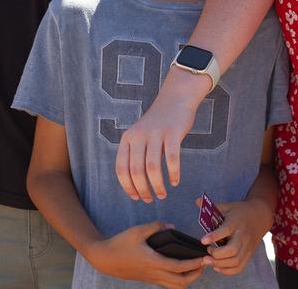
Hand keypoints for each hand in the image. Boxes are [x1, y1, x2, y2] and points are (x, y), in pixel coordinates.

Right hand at [85, 221, 204, 288]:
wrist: (105, 259)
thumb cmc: (120, 243)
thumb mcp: (137, 231)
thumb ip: (156, 226)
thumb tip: (172, 226)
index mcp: (153, 261)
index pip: (179, 267)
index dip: (194, 264)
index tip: (204, 259)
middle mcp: (154, 273)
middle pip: (181, 282)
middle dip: (196, 275)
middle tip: (204, 264)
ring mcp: (152, 278)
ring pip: (175, 286)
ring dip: (188, 279)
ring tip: (194, 268)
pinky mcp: (149, 279)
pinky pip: (168, 284)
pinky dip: (178, 280)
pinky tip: (180, 269)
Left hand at [115, 70, 207, 201]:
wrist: (175, 98)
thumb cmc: (158, 123)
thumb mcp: (140, 135)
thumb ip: (136, 155)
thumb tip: (136, 185)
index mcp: (127, 138)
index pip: (121, 168)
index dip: (127, 186)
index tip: (136, 198)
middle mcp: (138, 135)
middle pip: (136, 170)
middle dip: (142, 189)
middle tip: (150, 200)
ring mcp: (155, 133)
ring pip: (152, 167)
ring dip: (157, 185)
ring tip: (162, 194)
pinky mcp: (172, 132)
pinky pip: (172, 158)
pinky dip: (173, 173)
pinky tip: (175, 182)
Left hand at [196, 197, 273, 275]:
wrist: (260, 216)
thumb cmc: (240, 211)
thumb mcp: (227, 206)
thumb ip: (212, 206)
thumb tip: (196, 201)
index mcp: (236, 222)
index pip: (226, 230)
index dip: (214, 237)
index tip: (203, 241)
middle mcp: (242, 236)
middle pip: (232, 250)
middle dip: (217, 255)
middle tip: (207, 252)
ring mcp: (247, 246)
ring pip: (236, 261)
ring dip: (220, 264)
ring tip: (209, 261)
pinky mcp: (249, 254)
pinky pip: (240, 267)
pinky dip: (228, 271)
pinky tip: (217, 267)